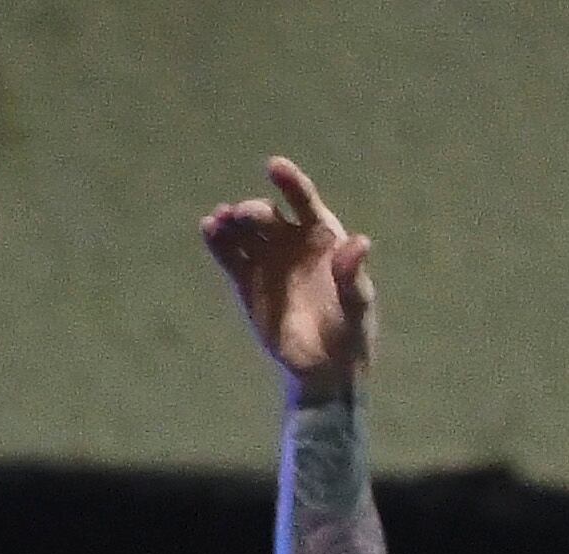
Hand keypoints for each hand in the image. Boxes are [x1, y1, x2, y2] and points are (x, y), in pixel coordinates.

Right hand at [200, 155, 376, 399]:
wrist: (323, 370)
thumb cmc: (348, 335)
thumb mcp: (356, 308)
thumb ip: (354, 277)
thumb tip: (359, 242)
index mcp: (322, 238)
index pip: (304, 202)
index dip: (290, 182)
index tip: (274, 167)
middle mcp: (291, 242)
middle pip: (268, 216)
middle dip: (254, 212)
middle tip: (242, 216)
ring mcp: (266, 259)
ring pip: (244, 231)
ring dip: (230, 222)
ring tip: (219, 221)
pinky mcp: (246, 281)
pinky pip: (229, 255)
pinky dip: (218, 241)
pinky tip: (209, 230)